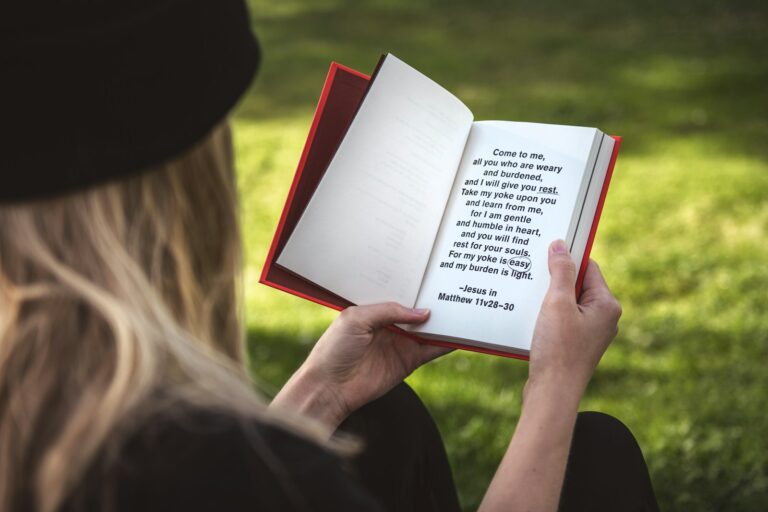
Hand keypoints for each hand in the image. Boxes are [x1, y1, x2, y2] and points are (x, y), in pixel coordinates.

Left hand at [272, 303, 450, 428]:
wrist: (330, 387)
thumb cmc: (334, 349)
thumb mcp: (357, 318)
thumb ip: (389, 311)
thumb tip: (422, 313)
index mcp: (374, 311)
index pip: (400, 296)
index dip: (416, 288)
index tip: (434, 276)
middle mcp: (389, 325)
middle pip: (418, 312)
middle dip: (434, 303)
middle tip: (455, 289)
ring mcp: (400, 343)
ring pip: (428, 330)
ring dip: (444, 323)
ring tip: (464, 309)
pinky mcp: (408, 362)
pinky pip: (431, 351)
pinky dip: (446, 344)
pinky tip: (460, 335)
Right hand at [527, 240, 621, 397]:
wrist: (552, 394)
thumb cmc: (559, 351)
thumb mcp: (557, 304)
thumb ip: (560, 271)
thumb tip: (560, 245)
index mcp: (607, 305)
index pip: (588, 268)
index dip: (567, 259)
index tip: (546, 252)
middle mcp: (603, 319)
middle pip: (577, 285)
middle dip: (554, 280)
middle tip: (533, 275)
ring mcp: (589, 333)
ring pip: (566, 303)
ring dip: (547, 299)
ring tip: (529, 299)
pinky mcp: (574, 345)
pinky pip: (561, 320)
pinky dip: (546, 316)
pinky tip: (530, 318)